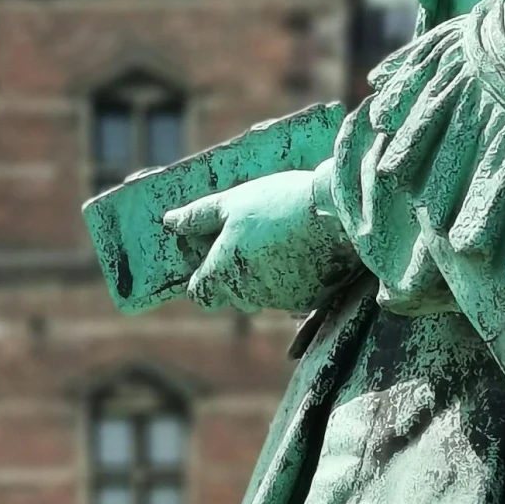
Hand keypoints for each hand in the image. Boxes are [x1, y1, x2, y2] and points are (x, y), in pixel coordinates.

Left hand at [163, 169, 355, 313]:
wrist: (335, 212)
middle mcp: (248, 295)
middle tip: (254, 238)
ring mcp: (280, 301)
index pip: (200, 293)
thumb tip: (169, 222)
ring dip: (266, 274)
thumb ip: (198, 217)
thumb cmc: (276, 204)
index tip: (215, 253)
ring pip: (262, 294)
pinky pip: (292, 293)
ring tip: (283, 237)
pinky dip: (293, 276)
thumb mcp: (231, 202)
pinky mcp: (309, 299)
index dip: (203, 275)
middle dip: (236, 274)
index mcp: (223, 273)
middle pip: (232, 295)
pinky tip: (304, 248)